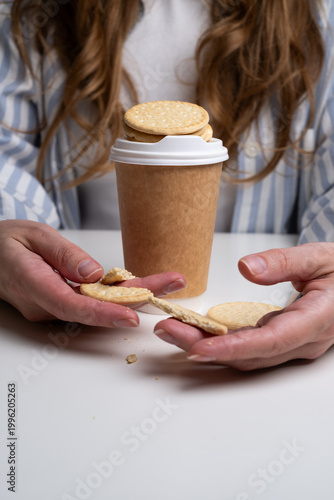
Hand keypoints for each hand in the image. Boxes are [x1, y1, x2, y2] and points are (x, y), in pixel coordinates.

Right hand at [0, 220, 185, 325]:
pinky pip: (93, 301)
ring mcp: (54, 307)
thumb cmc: (7, 242)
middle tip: (173, 283)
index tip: (130, 316)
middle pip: (96, 307)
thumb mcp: (33, 235)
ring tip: (170, 281)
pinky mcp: (61, 303)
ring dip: (134, 295)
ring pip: (99, 305)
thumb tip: (94, 273)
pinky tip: (146, 285)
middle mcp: (46, 304)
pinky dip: (119, 294)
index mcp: (34, 285)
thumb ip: (63, 254)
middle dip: (137, 299)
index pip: (72, 305)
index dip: (102, 313)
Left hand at [154, 243, 333, 369]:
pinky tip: (198, 333)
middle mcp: (303, 342)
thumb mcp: (320, 257)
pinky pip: (250, 349)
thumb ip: (285, 262)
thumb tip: (247, 268)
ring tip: (173, 330)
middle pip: (250, 354)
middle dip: (206, 347)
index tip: (197, 347)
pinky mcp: (283, 342)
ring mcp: (294, 346)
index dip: (232, 347)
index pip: (270, 341)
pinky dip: (222, 343)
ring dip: (208, 347)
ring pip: (247, 356)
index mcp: (317, 320)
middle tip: (167, 329)